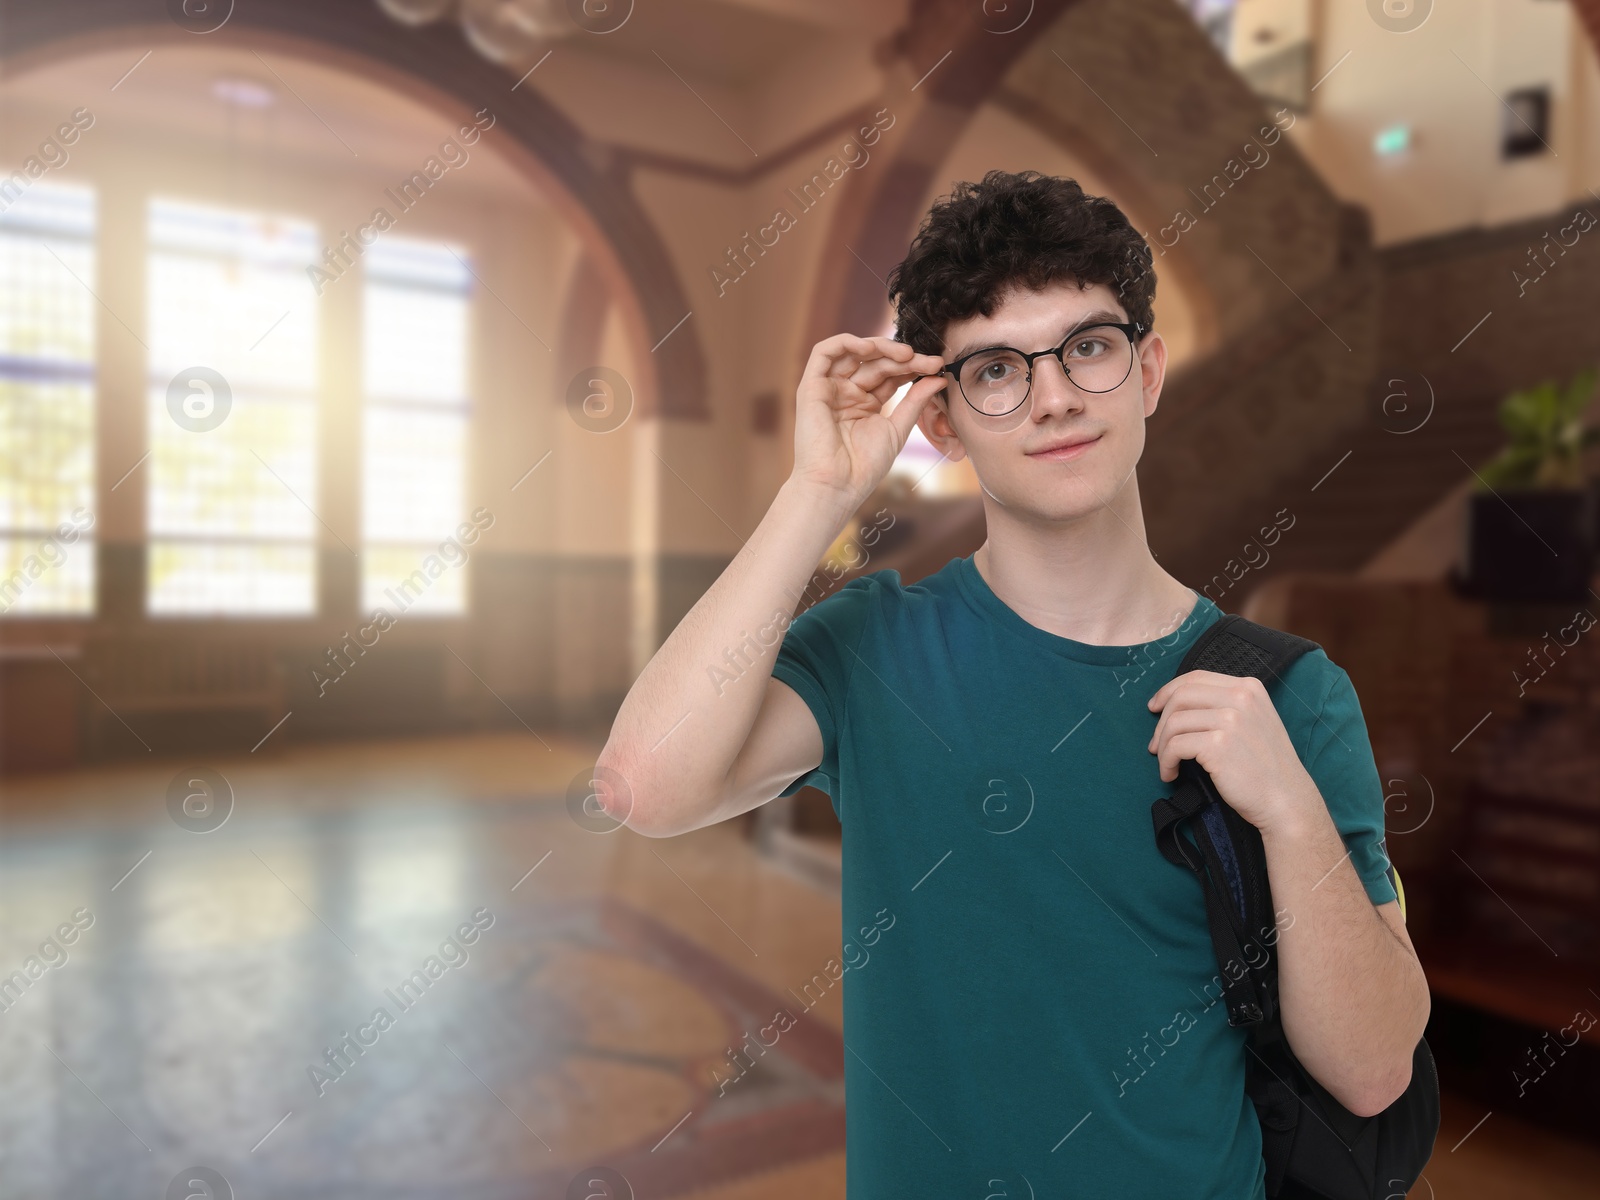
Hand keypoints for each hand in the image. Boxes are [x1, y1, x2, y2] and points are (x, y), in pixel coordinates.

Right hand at [791, 334, 945, 504]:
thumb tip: (938, 378)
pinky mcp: (811, 386)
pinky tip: (870, 347)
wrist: (837, 485)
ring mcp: (829, 389)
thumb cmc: (864, 467)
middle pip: (876, 363)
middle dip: (904, 359)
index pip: (890, 375)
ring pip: (853, 353)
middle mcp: (846, 393)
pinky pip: (824, 352)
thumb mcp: (897, 429)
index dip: (913, 367)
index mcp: (865, 404)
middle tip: (929, 362)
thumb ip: (915, 401)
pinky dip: (846, 343)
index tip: (937, 367)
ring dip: (880, 347)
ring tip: (906, 354)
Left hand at [1145, 670, 1318, 836]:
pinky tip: (1170, 773)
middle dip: (1161, 721)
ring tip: (1166, 763)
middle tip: (1156, 744)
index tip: (1155, 707)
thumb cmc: (1265, 768)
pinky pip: (1175, 745)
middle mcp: (1241, 697)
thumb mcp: (1253, 721)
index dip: (1168, 691)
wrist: (1286, 800)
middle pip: (1180, 697)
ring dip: (1162, 746)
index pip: (1195, 678)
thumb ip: (1225, 706)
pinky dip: (1166, 761)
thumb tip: (1177, 705)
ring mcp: (1231, 719)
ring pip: (1174, 722)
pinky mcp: (1219, 744)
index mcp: (1248, 688)